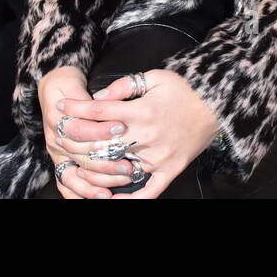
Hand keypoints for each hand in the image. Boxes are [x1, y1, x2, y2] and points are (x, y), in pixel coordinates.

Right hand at [37, 66, 118, 198]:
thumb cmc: (66, 86)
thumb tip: (104, 101)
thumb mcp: (73, 82)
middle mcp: (56, 139)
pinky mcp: (61, 163)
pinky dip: (82, 194)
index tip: (122, 127)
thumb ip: (88, 96)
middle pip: (81, 156)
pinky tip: (101, 197)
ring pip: (75, 176)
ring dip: (98, 182)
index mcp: (59, 118)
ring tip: (120, 182)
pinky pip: (67, 185)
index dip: (101, 129)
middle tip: (129, 165)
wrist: (52, 90)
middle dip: (106, 162)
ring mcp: (58, 154)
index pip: (80, 128)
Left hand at [60, 69, 219, 198]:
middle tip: (60, 135)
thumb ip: (125, 86)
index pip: (99, 112)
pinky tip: (109, 199)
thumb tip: (98, 97)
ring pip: (118, 167)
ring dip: (94, 168)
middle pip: (102, 143)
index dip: (76, 110)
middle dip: (77, 139)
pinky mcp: (169, 170)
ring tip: (75, 163)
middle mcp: (148, 136)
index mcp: (142, 111)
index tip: (61, 108)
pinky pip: (148, 191)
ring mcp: (158, 156)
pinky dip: (128, 200)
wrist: (217, 106)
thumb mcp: (155, 77)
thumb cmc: (184, 89)